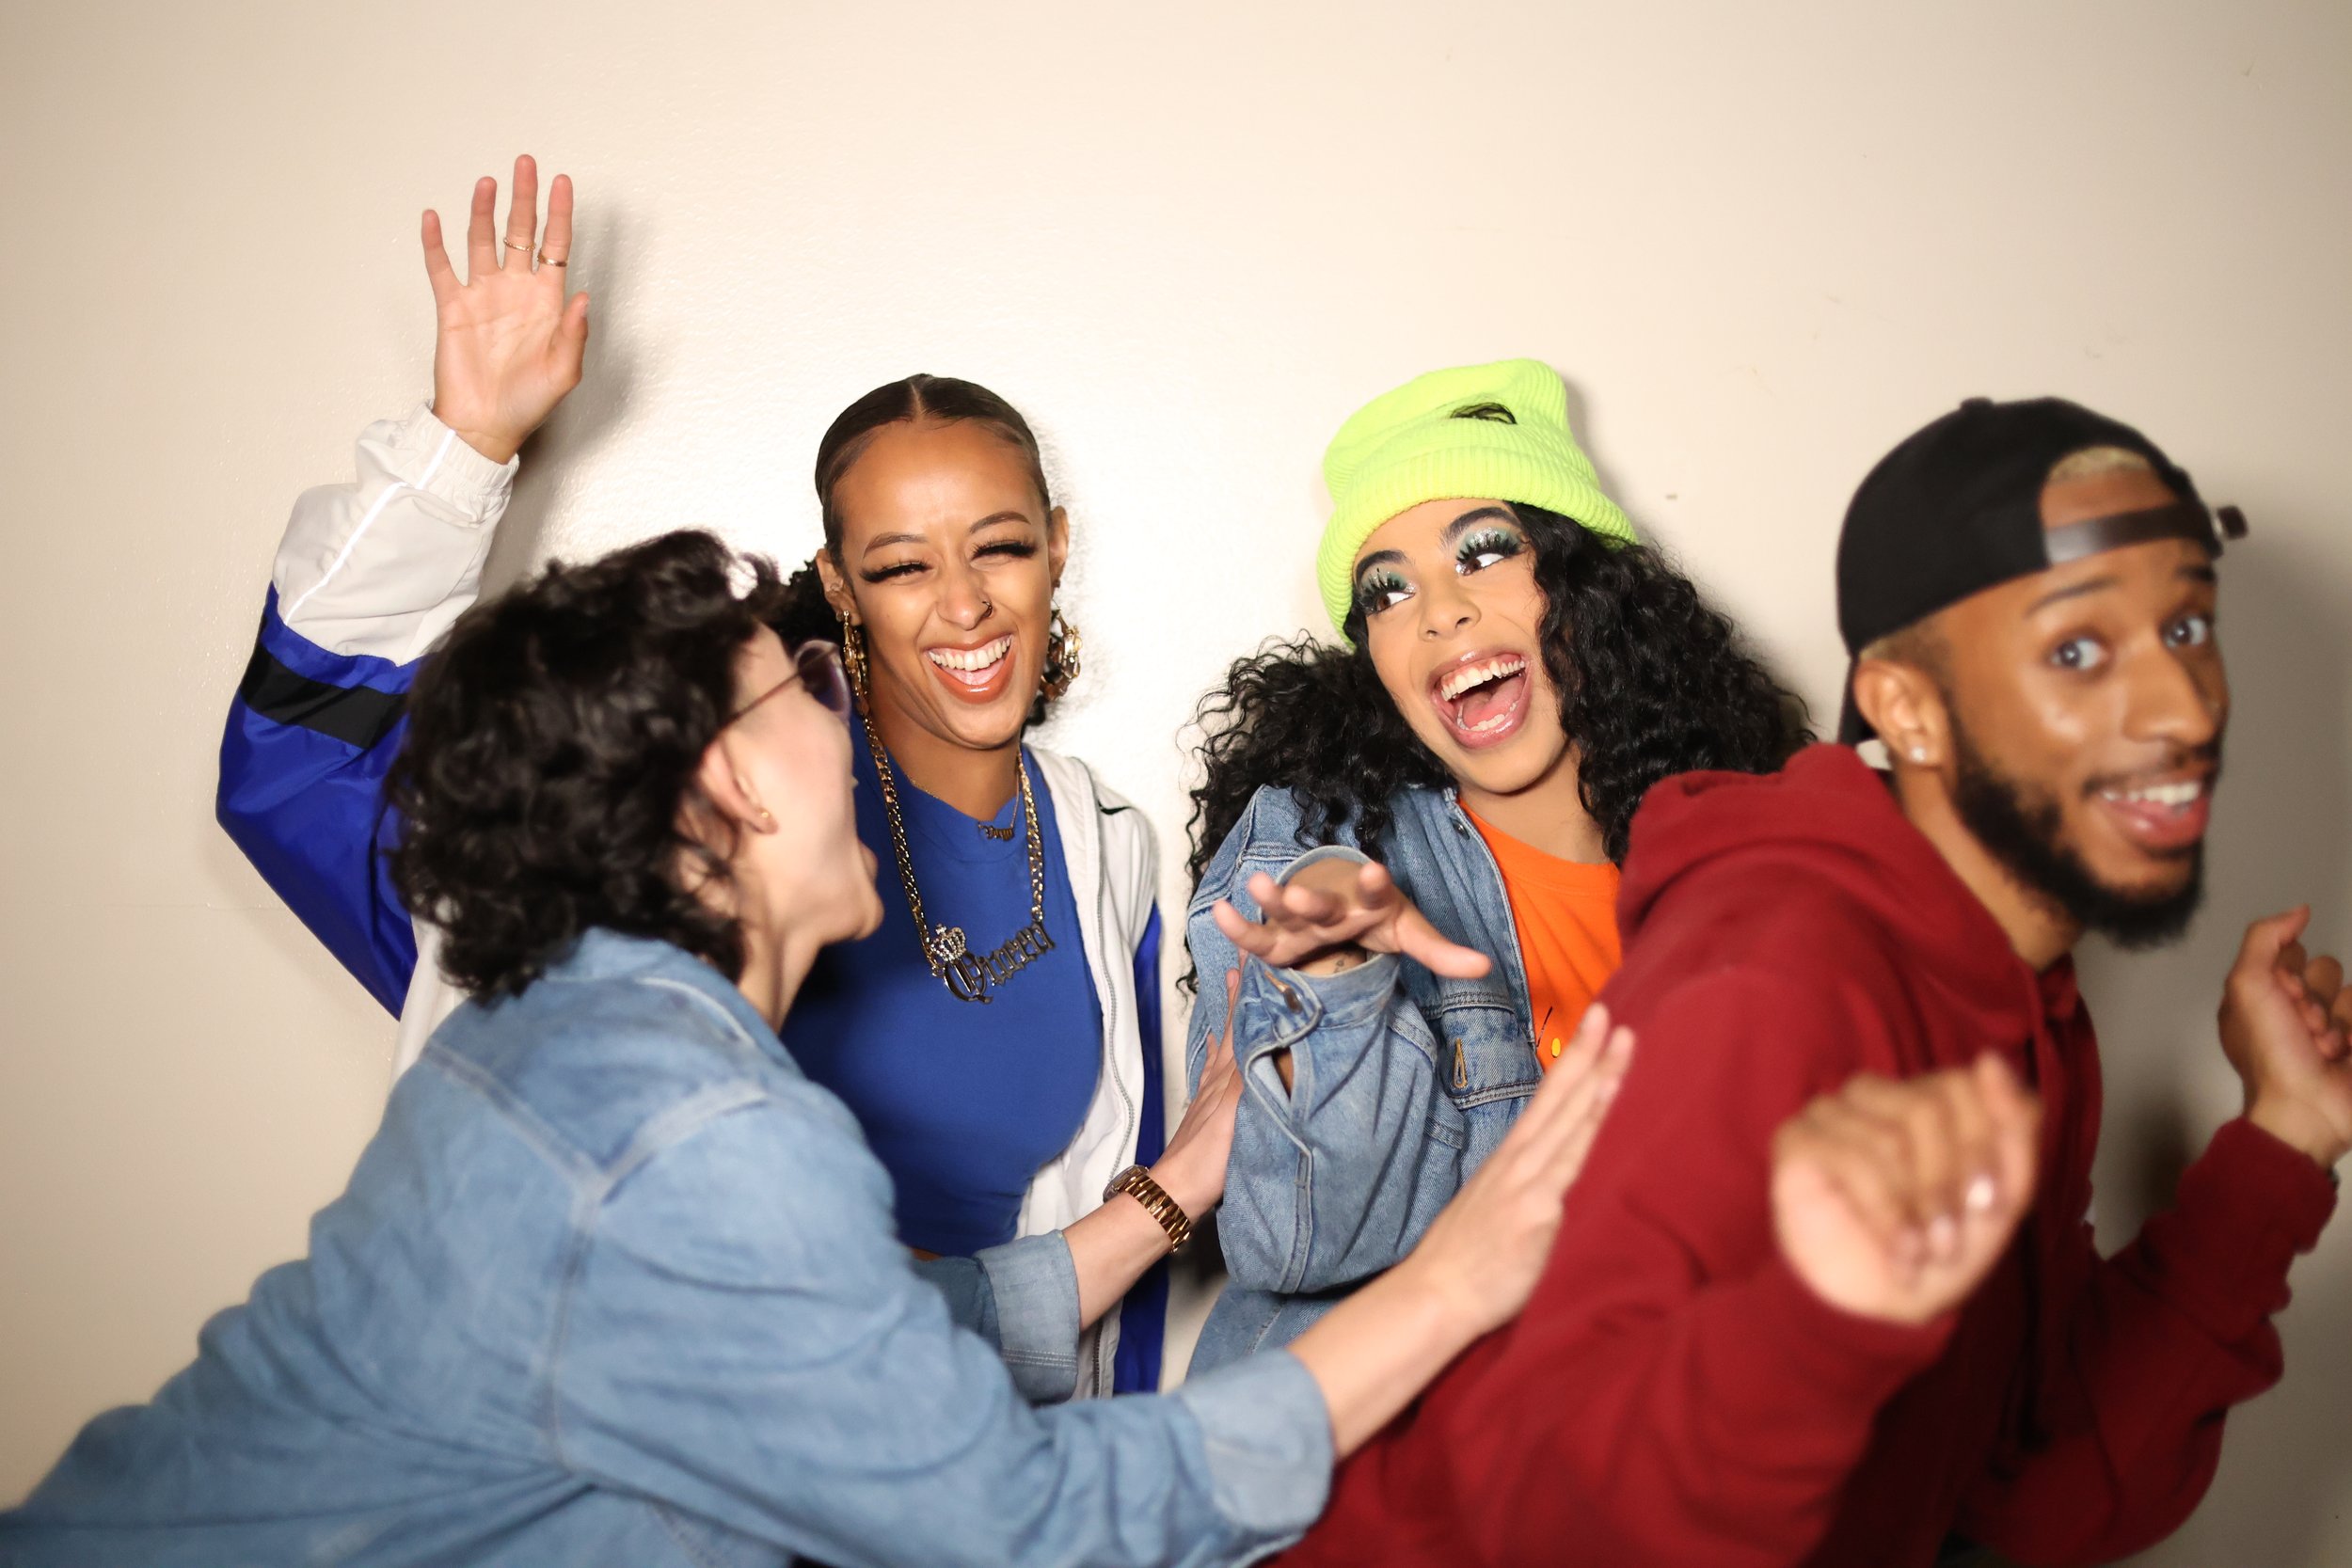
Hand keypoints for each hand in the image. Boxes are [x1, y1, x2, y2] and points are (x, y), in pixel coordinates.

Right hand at [420, 154, 589, 463]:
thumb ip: (574, 333)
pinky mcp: (452, 307)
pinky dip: (435, 242)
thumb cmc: (527, 405)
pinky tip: (433, 217)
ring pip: (482, 241)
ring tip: (488, 182)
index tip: (563, 182)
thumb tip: (583, 295)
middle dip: (524, 198)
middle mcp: (516, 292)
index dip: (560, 214)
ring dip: (483, 210)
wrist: (484, 426)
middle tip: (526, 164)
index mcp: (547, 303)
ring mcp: (483, 296)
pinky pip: (441, 267)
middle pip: (521, 233)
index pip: (556, 246)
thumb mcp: (564, 373)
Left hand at [1152, 971, 1244, 1216]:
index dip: (1249, 991)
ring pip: (1225, 1042)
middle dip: (1241, 993)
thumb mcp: (1237, 1112)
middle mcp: (1219, 1076)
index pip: (1240, 1022)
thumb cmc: (1210, 1155)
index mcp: (1228, 1073)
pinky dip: (1219, 1048)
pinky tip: (1215, 1043)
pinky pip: (1217, 1067)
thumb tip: (1271, 1033)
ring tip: (1234, 985)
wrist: (1178, 1191)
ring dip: (1232, 1014)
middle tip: (1248, 958)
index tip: (1257, 955)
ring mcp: (1212, 1092)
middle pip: (1232, 1026)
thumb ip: (1252, 1074)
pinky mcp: (1209, 1110)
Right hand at [1210, 858, 1490, 979]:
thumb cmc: (1377, 919)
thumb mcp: (1411, 932)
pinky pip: (1258, 939)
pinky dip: (1240, 928)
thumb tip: (1485, 967)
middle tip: (1299, 894)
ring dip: (1271, 900)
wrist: (1344, 905)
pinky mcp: (1280, 938)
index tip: (1373, 870)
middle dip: (1310, 899)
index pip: (1375, 891)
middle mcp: (1333, 903)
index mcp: (1370, 900)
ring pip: (1284, 910)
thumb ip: (1442, 951)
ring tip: (1254, 884)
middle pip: (1321, 903)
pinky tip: (1219, 914)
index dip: (1374, 882)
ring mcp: (1303, 918)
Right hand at [1390, 1004, 1635, 1336]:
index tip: (1596, 1024)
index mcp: (1511, 1159)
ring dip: (1598, 1079)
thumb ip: (1524, 1186)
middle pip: (1562, 1098)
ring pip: (1570, 1120)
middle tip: (1610, 1014)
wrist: (1437, 1295)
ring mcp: (1528, 1183)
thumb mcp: (1492, 1207)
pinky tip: (1608, 1103)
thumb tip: (1553, 1177)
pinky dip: (1591, 1129)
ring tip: (1621, 1044)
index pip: (1549, 1098)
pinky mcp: (1538, 1211)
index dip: (1573, 1059)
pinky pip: (1573, 1165)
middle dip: (1589, 1054)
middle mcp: (1519, 1162)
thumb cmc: (1465, 1260)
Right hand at [1771, 1056, 2039, 1326]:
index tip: (1991, 1207)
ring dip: (1917, 1210)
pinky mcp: (1795, 1140)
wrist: (1882, 1308)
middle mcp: (1876, 1095)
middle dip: (1949, 1182)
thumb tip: (1990, 1060)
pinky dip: (1886, 1215)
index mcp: (1925, 1097)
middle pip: (1927, 1106)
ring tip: (1922, 1253)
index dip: (1983, 1147)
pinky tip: (1897, 1251)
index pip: (1963, 1084)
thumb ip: (2013, 1129)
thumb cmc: (1940, 1250)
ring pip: (1891, 1138)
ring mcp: (1830, 1113)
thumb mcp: (2003, 1196)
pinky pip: (1852, 1160)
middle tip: (1952, 1239)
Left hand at [2221, 907, 2351, 1168]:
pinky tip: (2342, 1058)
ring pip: (2351, 994)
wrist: (2304, 1110)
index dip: (2289, 972)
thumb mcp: (2248, 984)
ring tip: (2322, 1050)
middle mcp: (2295, 1007)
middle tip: (2302, 1029)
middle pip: (2325, 969)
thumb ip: (2265, 938)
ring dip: (2338, 1022)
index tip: (2281, 998)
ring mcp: (2330, 1029)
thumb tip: (2299, 911)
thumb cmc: (2270, 1051)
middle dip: (2315, 998)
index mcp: (2262, 993)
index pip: (2291, 952)